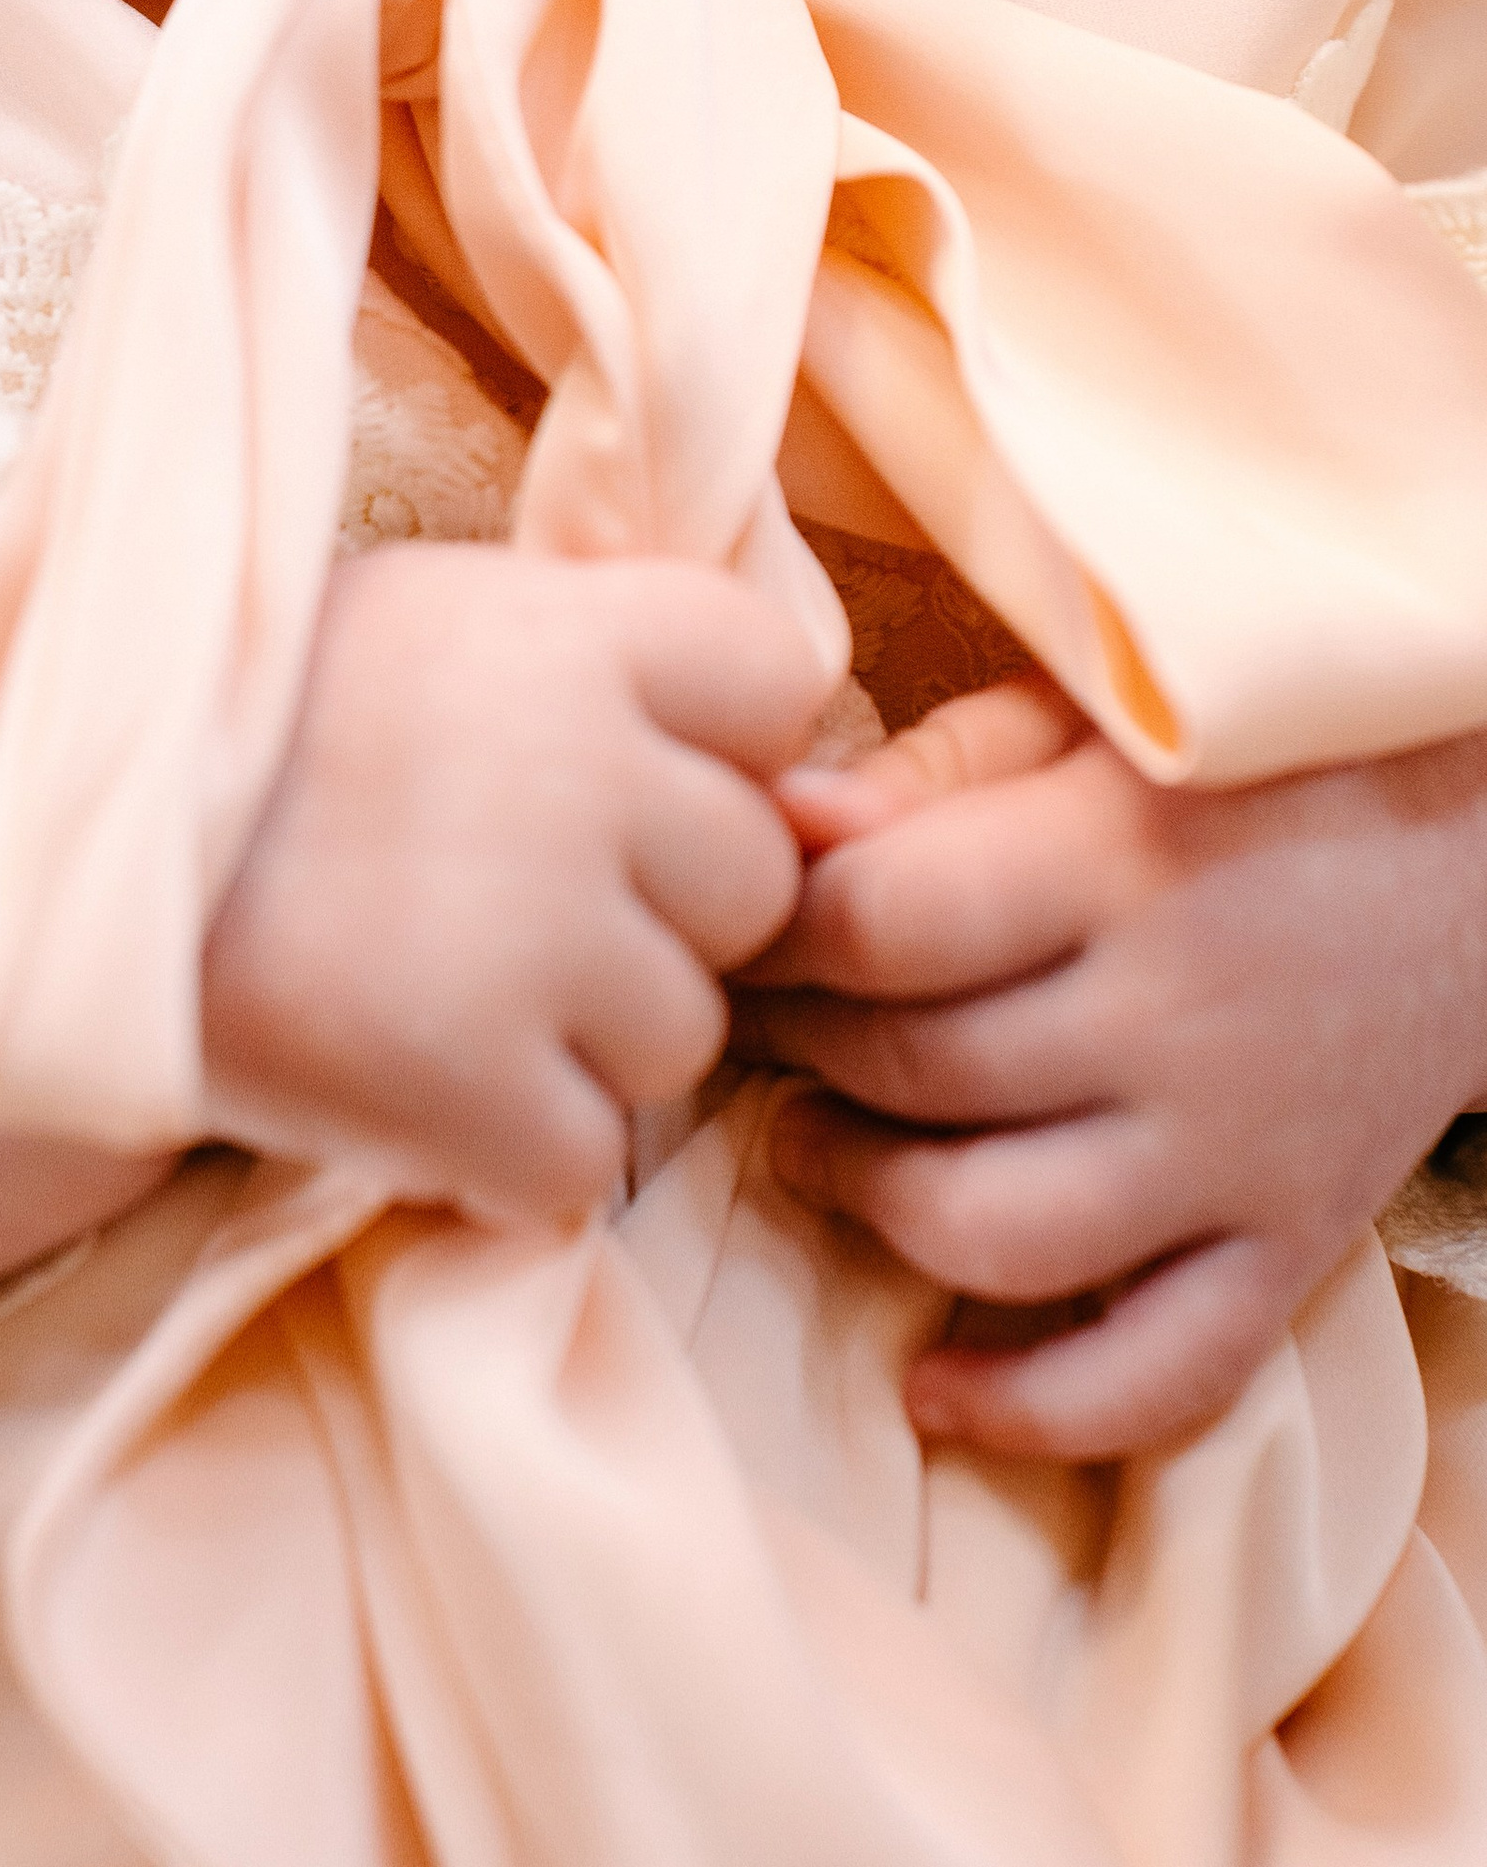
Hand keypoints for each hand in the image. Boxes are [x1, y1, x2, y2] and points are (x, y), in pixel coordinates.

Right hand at [201, 543, 826, 1225]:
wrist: (32, 849)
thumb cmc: (245, 724)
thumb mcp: (435, 626)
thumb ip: (617, 682)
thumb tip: (831, 807)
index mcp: (574, 630)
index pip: (776, 685)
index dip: (705, 745)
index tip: (600, 769)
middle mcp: (581, 772)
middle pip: (749, 881)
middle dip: (654, 912)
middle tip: (496, 902)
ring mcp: (535, 938)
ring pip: (682, 1038)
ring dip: (582, 1043)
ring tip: (427, 987)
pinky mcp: (472, 1092)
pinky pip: (585, 1165)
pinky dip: (503, 1154)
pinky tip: (399, 1081)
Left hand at [735, 684, 1486, 1458]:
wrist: (1477, 864)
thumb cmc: (1247, 772)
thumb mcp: (1098, 722)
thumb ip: (940, 768)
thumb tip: (777, 820)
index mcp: (1120, 859)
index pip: (880, 923)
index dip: (766, 929)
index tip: (721, 912)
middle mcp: (1179, 1019)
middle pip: (915, 1068)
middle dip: (793, 1047)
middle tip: (741, 1017)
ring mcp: (1240, 1154)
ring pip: (998, 1233)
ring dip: (867, 1202)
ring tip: (807, 1145)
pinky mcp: (1291, 1252)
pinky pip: (1157, 1379)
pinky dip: (1033, 1409)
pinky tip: (931, 1382)